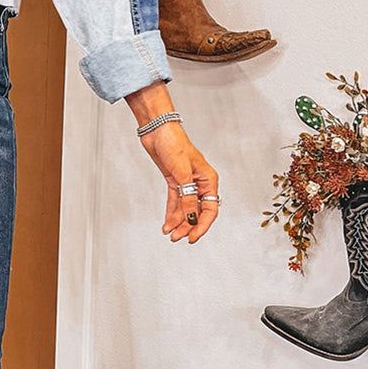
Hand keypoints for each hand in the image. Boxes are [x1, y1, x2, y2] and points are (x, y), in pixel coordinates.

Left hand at [123, 82, 218, 243]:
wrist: (157, 130)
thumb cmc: (173, 144)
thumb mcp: (181, 173)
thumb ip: (187, 197)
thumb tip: (192, 219)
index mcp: (208, 180)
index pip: (210, 209)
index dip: (202, 225)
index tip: (192, 237)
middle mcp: (200, 183)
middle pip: (198, 212)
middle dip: (188, 226)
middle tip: (178, 238)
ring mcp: (187, 183)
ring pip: (186, 209)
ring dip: (179, 222)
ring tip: (170, 234)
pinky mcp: (175, 181)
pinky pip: (176, 202)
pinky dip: (172, 213)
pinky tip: (167, 224)